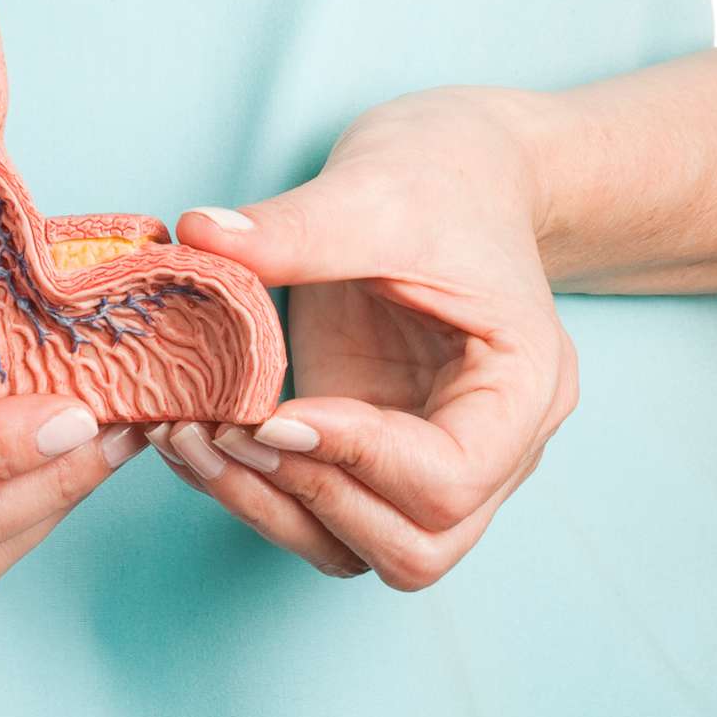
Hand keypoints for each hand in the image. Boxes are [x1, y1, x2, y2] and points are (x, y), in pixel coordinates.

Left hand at [158, 89, 575, 588]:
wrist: (460, 166)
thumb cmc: (441, 174)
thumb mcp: (373, 190)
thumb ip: (295, 227)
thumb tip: (199, 236)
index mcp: (524, 386)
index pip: (452, 477)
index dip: (357, 456)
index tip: (274, 411)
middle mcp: (493, 447)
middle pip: (417, 546)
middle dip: (309, 496)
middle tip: (222, 432)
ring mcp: (432, 458)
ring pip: (366, 549)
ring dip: (273, 508)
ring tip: (192, 440)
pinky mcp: (375, 452)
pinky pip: (324, 512)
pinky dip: (260, 493)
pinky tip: (196, 438)